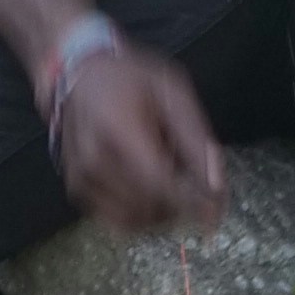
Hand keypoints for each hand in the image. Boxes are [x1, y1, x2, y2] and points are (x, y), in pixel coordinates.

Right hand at [41, 31, 233, 234]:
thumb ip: (196, 139)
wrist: (79, 72)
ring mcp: (82, 178)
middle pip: (150, 206)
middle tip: (187, 175)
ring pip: (136, 220)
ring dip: (160, 211)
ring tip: (163, 174)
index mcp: (118, 129)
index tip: (215, 211)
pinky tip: (147, 188)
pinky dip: (141, 215)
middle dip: (179, 203)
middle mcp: (94, 159)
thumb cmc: (130, 78)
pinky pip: (118, 222)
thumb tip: (215, 188)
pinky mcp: (78, 190)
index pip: (159, 183)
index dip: (191, 203)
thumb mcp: (173, 93)